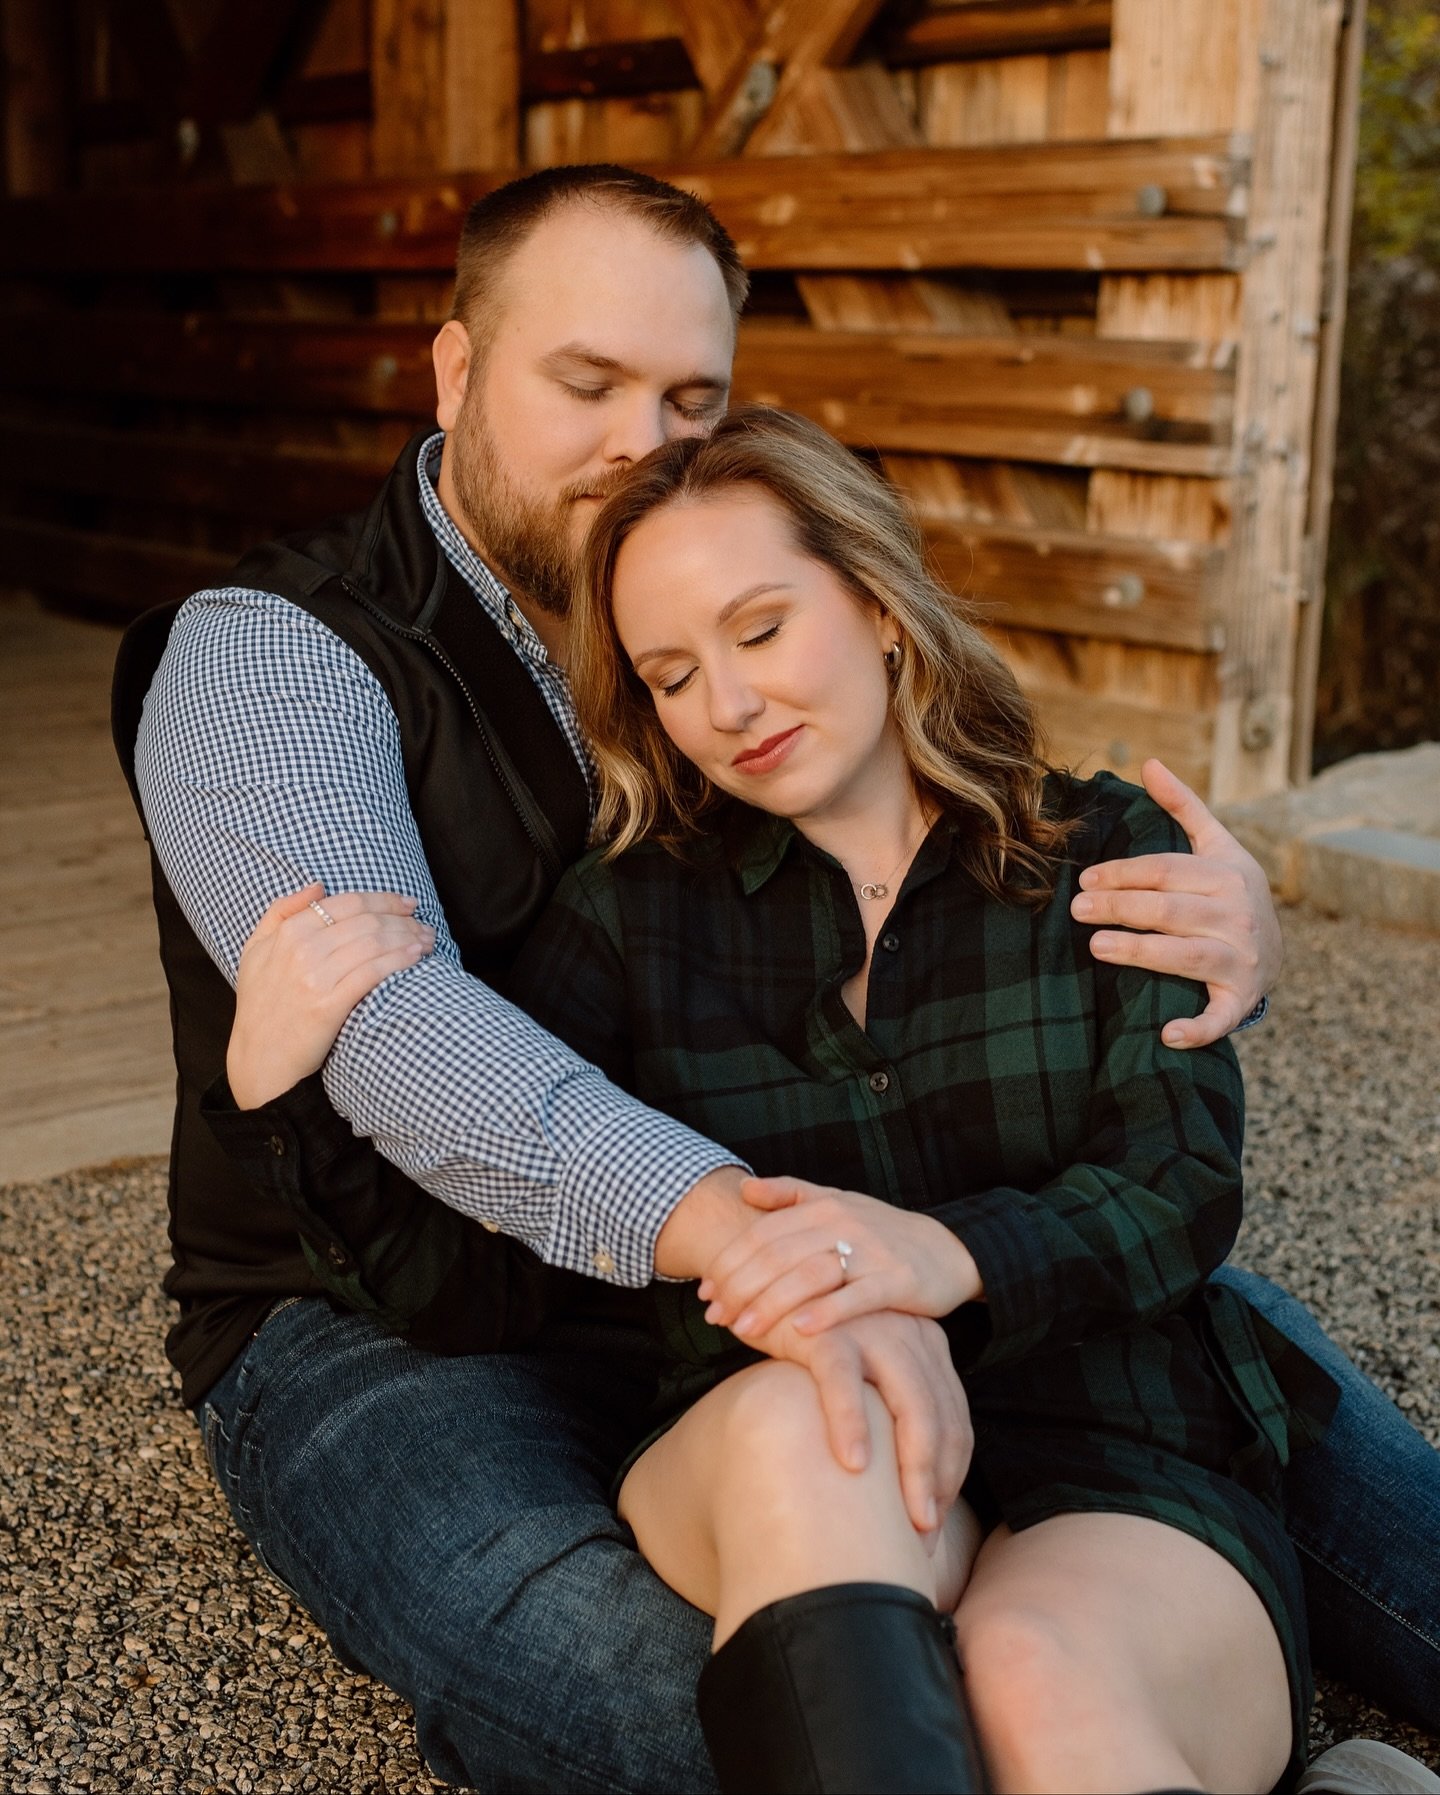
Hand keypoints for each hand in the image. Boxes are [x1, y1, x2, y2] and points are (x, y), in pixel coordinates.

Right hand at [228, 883, 433, 1107]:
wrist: (260, 1057)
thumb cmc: (261, 1002)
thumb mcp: (256, 948)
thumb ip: (282, 910)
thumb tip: (319, 886)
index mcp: (289, 931)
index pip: (348, 903)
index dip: (384, 900)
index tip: (408, 904)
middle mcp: (302, 950)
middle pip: (367, 922)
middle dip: (404, 920)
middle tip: (425, 925)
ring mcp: (315, 978)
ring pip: (374, 944)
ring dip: (409, 937)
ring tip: (428, 940)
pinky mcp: (329, 1006)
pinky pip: (373, 973)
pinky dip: (399, 960)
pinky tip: (416, 956)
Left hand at [697, 1175, 981, 1340]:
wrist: (948, 1251)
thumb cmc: (882, 1232)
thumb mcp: (837, 1203)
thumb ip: (791, 1193)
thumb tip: (744, 1187)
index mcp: (823, 1205)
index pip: (763, 1233)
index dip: (730, 1262)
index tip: (705, 1291)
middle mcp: (844, 1223)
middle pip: (779, 1255)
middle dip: (740, 1287)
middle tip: (714, 1316)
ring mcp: (872, 1251)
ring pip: (810, 1275)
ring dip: (772, 1303)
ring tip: (743, 1330)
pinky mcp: (897, 1280)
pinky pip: (856, 1297)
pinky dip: (827, 1312)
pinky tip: (801, 1331)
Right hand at [751, 1308, 973, 1534]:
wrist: (767, 1288)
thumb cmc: (814, 1345)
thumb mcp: (865, 1373)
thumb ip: (888, 1410)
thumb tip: (904, 1486)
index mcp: (926, 1346)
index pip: (956, 1421)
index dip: (952, 1477)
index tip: (936, 1525)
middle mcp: (911, 1336)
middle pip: (943, 1420)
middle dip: (939, 1485)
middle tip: (928, 1538)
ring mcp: (874, 1332)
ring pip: (911, 1406)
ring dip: (914, 1470)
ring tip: (910, 1521)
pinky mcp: (829, 1332)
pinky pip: (844, 1382)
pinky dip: (851, 1424)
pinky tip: (853, 1464)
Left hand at [1071, 758, 1282, 1048]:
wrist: (1277, 952)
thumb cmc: (1230, 893)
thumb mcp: (1217, 846)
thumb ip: (1183, 807)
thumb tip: (1147, 763)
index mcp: (1228, 874)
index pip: (1166, 871)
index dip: (1123, 874)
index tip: (1085, 880)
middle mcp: (1238, 915)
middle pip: (1169, 910)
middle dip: (1120, 908)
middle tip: (1076, 910)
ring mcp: (1243, 959)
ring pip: (1185, 956)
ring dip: (1141, 953)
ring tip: (1096, 947)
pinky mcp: (1241, 999)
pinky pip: (1219, 1016)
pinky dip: (1197, 1028)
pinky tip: (1166, 1034)